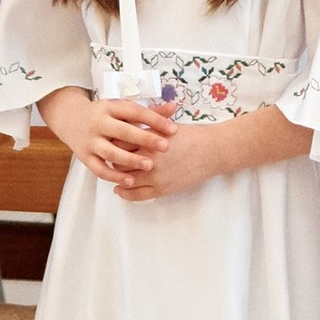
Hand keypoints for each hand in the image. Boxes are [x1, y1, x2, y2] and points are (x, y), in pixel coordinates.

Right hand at [57, 92, 176, 189]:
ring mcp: (90, 140)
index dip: (154, 119)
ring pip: (111, 152)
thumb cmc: (103, 114)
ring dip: (131, 159)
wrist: (69, 117)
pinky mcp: (85, 156)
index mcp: (110, 107)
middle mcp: (99, 122)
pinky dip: (114, 176)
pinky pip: (99, 168)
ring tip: (149, 165)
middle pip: (123, 131)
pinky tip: (130, 180)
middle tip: (165, 147)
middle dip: (145, 139)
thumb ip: (148, 111)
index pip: (134, 112)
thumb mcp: (121, 109)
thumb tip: (173, 108)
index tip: (172, 129)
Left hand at [110, 111, 230, 199]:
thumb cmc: (191, 135)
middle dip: (113, 159)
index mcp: (149, 140)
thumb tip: (127, 123)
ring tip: (112, 174)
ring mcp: (155, 176)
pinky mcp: (162, 189)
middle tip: (108, 157)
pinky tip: (120, 189)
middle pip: (118, 161)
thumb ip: (146, 126)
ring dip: (116, 177)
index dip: (112, 142)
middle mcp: (149, 159)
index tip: (109, 141)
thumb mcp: (166, 126)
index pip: (120, 142)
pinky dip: (125, 193)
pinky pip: (137, 195)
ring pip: (125, 179)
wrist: (211, 151)